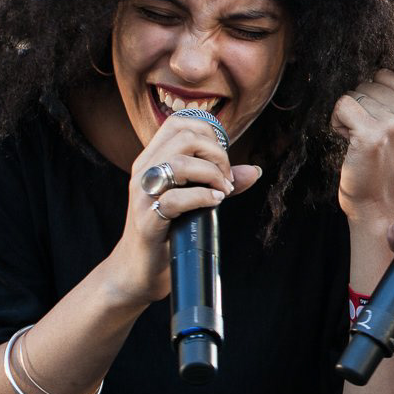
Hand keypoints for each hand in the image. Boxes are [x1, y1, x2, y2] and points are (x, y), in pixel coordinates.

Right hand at [110, 112, 259, 305]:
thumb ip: (219, 182)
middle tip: (226, 180)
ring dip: (212, 175)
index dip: (209, 133)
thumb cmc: (169, 231)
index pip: (179, 123)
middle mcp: (144, 171)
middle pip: (185, 138)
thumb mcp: (195, 200)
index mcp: (152, 159)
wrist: (139, 270)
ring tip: (222, 192)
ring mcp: (143, 195)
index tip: (222, 158)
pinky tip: (215, 203)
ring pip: (180, 163)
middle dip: (217, 155)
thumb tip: (255, 171)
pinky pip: (176, 199)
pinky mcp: (147, 221)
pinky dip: (203, 197)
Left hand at [331, 41, 393, 231]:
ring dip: (350, 117)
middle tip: (371, 135)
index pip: (384, 74)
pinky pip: (342, 106)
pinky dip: (338, 123)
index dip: (377, 97)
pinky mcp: (373, 135)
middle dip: (363, 106)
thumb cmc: (388, 158)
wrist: (380, 202)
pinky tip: (350, 143)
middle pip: (368, 82)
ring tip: (362, 141)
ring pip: (354, 94)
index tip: (383, 124)